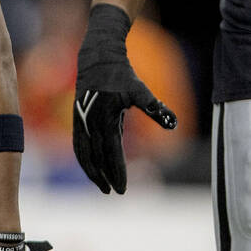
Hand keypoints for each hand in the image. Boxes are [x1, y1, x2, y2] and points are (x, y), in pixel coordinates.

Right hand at [73, 3, 177, 193]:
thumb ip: (154, 108)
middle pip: (94, 157)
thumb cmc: (121, 74)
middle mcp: (89, 122)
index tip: (123, 189)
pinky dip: (83, 158)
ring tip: (101, 185)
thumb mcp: (139, 90)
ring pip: (82, 153)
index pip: (111, 153)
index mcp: (104, 118)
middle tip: (113, 193)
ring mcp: (80, 120)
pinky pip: (78, 144)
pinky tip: (91, 166)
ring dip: (91, 171)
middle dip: (103, 176)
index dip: (117, 172)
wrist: (97, 58)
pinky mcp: (77, 118)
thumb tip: (173, 125)